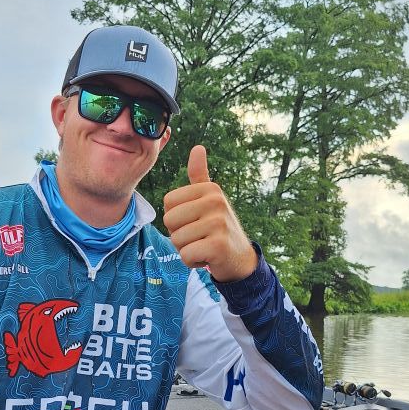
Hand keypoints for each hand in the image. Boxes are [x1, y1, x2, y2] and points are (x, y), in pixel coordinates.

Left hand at [162, 145, 257, 281]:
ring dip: (186, 249)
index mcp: (210, 189)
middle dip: (178, 234)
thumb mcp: (210, 200)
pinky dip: (192, 262)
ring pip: (176, 240)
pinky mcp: (218, 246)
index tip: (195, 222)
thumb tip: (197, 147)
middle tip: (199, 237)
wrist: (240, 259)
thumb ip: (200, 176)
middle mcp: (216, 201)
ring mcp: (218, 223)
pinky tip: (207, 257)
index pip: (168, 202)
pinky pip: (186, 255)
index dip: (176, 217)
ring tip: (204, 246)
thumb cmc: (218, 228)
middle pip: (169, 220)